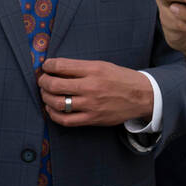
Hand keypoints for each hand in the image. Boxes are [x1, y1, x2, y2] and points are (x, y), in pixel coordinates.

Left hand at [38, 58, 152, 126]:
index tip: (46, 66)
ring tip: (46, 94)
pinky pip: (66, 120)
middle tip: (43, 80)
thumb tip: (56, 69)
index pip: (61, 66)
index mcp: (94, 69)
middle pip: (55, 85)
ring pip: (57, 103)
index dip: (48, 65)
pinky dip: (54, 114)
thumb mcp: (103, 66)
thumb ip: (81, 68)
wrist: (142, 96)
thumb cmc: (121, 79)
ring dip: (46, 98)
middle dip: (43, 82)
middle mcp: (91, 87)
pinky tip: (52, 109)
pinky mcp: (93, 119)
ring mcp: (91, 105)